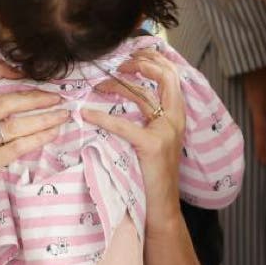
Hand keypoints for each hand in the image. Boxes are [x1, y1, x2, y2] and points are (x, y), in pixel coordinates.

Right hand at [0, 61, 68, 228]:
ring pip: (16, 124)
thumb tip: (22, 99)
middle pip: (6, 100)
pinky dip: (40, 138)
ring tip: (64, 115)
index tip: (24, 72)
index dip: (1, 67)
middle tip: (58, 97)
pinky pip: (18, 146)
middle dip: (36, 97)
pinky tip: (54, 133)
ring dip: (45, 118)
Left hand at [82, 48, 184, 225]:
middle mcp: (176, 119)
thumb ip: (146, 117)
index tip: (129, 56)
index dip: (152, 58)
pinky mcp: (152, 146)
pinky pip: (124, 125)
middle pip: (165, 75)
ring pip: (142, 95)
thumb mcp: (153, 139)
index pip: (171, 74)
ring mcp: (166, 131)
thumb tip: (121, 94)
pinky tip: (87, 114)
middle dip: (140, 62)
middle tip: (116, 64)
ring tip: (97, 86)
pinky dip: (102, 117)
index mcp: (178, 115)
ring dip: (116, 85)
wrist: (160, 208)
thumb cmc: (151, 175)